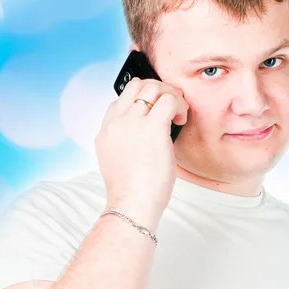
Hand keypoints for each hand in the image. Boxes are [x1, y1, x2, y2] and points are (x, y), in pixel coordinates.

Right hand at [95, 77, 188, 215]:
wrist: (131, 203)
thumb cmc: (130, 191)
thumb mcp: (117, 161)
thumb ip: (124, 143)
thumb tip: (144, 136)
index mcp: (106, 130)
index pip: (122, 99)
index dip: (143, 100)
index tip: (155, 112)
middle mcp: (117, 121)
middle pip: (137, 86)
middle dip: (158, 90)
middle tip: (171, 107)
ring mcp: (132, 121)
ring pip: (153, 86)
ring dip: (170, 95)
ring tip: (178, 113)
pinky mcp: (152, 127)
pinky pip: (169, 100)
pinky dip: (180, 105)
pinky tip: (181, 120)